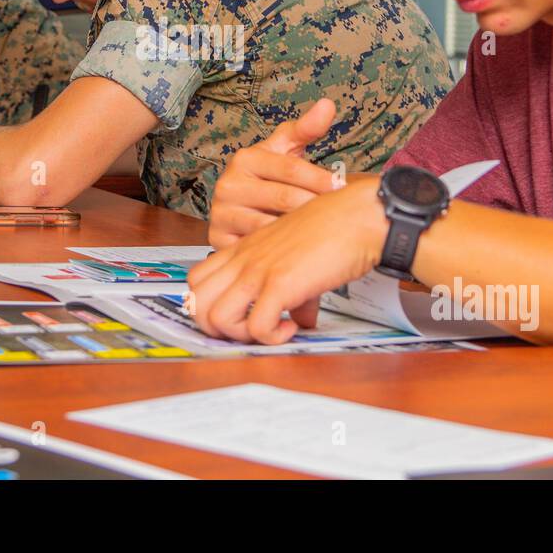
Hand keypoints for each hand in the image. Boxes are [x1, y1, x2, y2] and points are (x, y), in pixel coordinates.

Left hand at [188, 177, 386, 343]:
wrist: (357, 215)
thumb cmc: (334, 228)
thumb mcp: (298, 255)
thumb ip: (289, 287)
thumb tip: (300, 319)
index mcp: (243, 249)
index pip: (197, 281)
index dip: (210, 307)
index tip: (240, 316)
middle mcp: (244, 259)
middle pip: (195, 302)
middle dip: (217, 328)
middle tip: (248, 331)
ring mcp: (258, 270)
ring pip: (215, 318)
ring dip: (240, 335)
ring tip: (270, 330)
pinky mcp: (280, 283)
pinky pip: (256, 327)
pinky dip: (272, 338)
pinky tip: (292, 327)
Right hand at [207, 98, 340, 250]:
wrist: (240, 203)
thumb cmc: (268, 175)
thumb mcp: (285, 149)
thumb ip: (307, 129)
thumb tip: (327, 105)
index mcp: (246, 158)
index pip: (290, 168)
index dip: (320, 178)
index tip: (342, 188)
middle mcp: (229, 184)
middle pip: (283, 198)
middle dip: (314, 207)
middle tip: (339, 216)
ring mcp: (221, 213)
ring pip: (270, 226)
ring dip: (298, 233)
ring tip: (323, 235)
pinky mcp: (219, 239)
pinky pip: (254, 248)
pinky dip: (277, 252)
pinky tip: (298, 253)